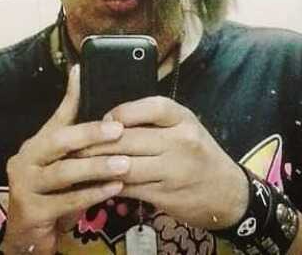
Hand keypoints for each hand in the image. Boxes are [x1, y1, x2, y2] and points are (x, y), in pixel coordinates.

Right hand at [1, 65, 127, 254]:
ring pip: (63, 172)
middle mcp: (25, 160)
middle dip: (89, 133)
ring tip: (124, 164)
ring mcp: (25, 186)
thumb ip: (78, 136)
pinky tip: (115, 188)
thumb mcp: (63, 161)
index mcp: (37, 144)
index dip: (71, 95)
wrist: (28, 232)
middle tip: (118, 130)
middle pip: (58, 140)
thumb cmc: (52, 191)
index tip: (82, 72)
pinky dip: (92, 193)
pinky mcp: (31, 212)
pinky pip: (66, 201)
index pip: (57, 116)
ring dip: (96, 167)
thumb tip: (92, 102)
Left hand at [77, 96, 248, 229]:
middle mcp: (180, 142)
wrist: (226, 192)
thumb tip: (112, 116)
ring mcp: (173, 171)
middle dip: (98, 142)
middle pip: (131, 139)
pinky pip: (130, 188)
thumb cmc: (199, 152)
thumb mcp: (185, 127)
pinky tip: (94, 182)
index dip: (124, 111)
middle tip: (74, 142)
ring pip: (126, 166)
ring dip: (98, 166)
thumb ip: (155, 120)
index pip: (153, 107)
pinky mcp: (165, 195)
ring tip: (77, 162)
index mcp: (183, 119)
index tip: (105, 118)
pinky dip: (109, 185)